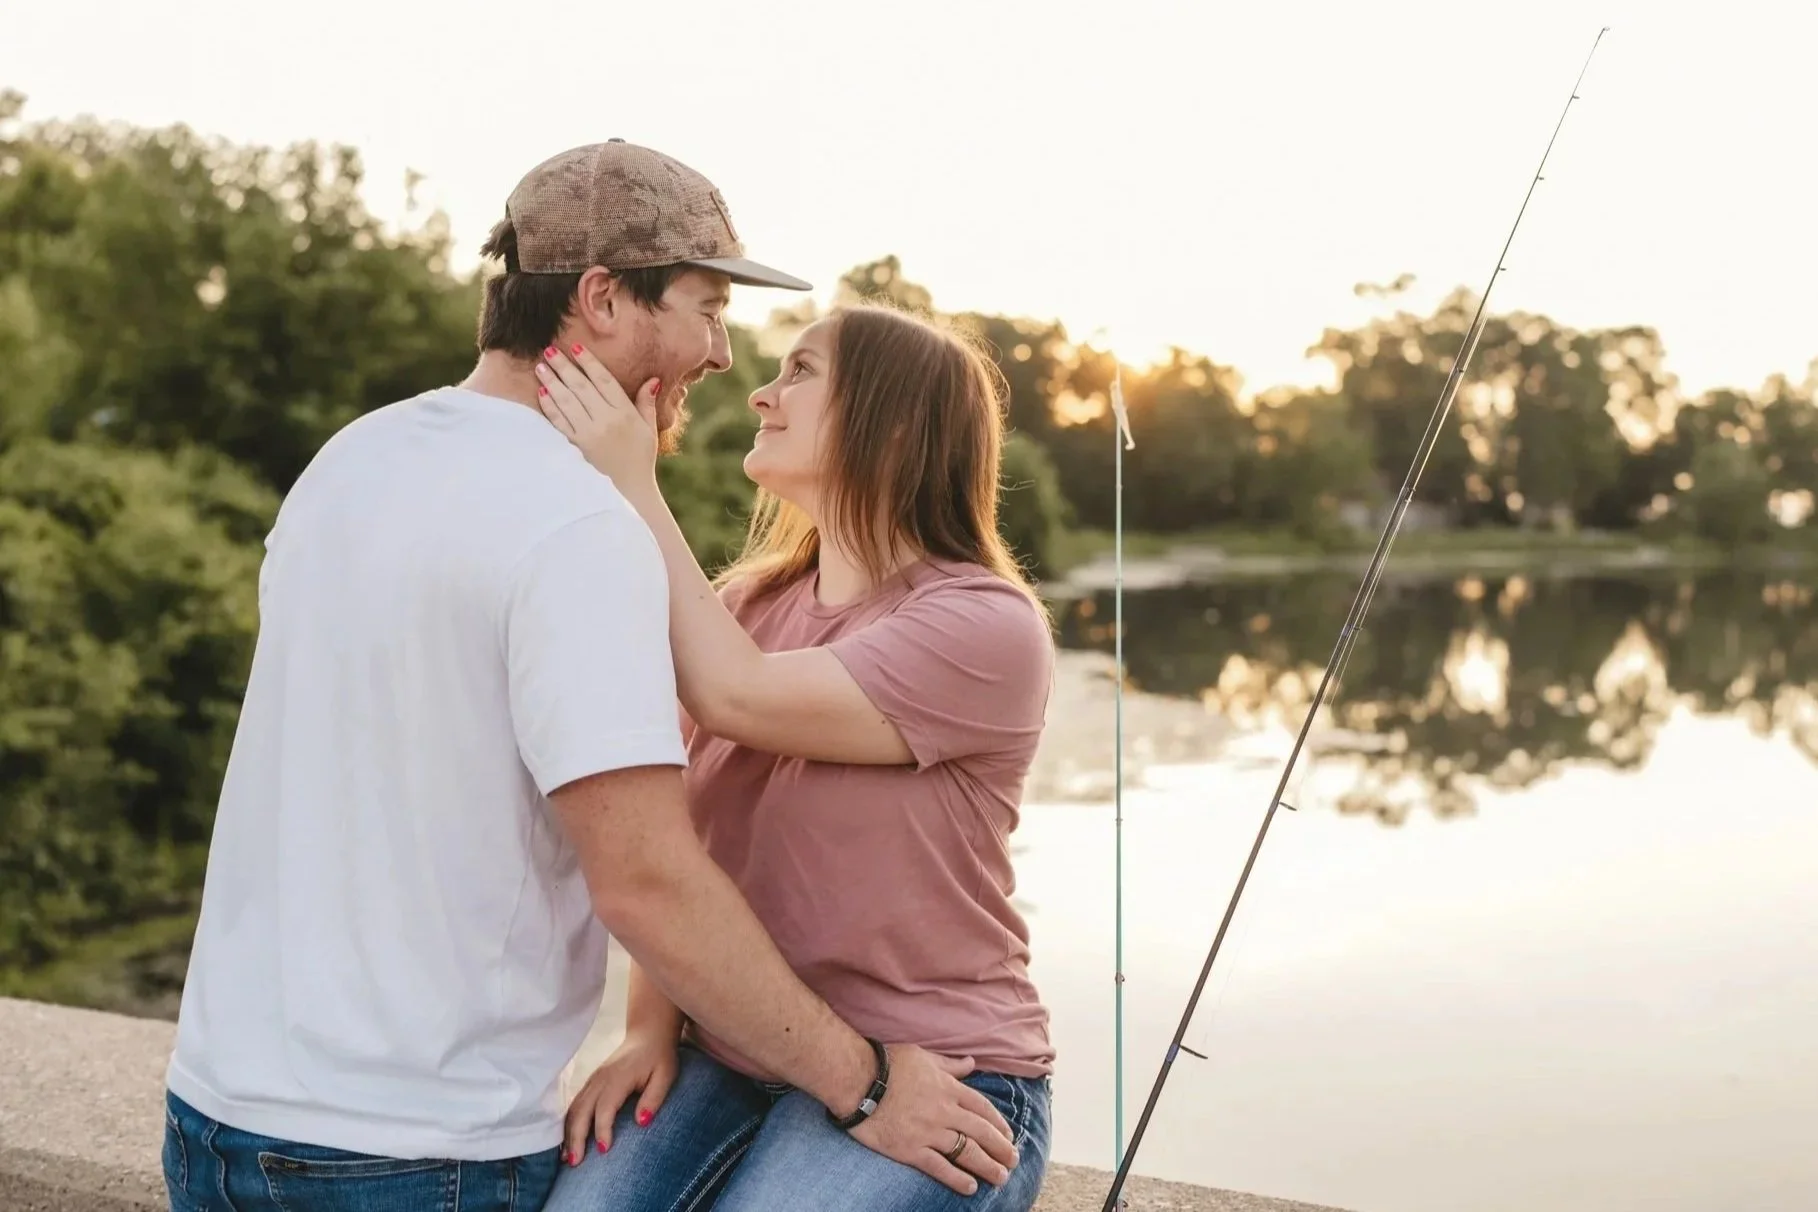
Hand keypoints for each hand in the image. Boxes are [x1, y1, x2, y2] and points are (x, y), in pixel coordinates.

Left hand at [534, 345, 660, 492]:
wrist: (630, 493)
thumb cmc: (640, 460)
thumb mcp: (649, 430)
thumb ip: (647, 403)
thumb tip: (652, 379)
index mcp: (625, 414)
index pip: (605, 381)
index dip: (590, 363)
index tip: (577, 348)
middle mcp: (607, 421)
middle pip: (582, 387)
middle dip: (564, 367)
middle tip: (549, 350)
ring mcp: (590, 434)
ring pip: (567, 402)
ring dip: (552, 382)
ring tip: (541, 367)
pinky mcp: (576, 448)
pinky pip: (560, 423)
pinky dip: (550, 407)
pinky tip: (542, 394)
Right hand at [561, 1027, 679, 1163]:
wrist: (648, 1035)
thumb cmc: (658, 1057)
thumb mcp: (666, 1076)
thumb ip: (653, 1098)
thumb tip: (641, 1122)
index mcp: (618, 1077)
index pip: (605, 1107)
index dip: (602, 1129)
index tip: (604, 1150)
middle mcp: (600, 1079)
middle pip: (582, 1110)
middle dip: (577, 1138)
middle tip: (576, 1163)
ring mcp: (593, 1080)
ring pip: (574, 1109)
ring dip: (568, 1134)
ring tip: (568, 1158)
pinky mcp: (591, 1083)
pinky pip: (575, 1105)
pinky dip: (569, 1124)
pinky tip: (568, 1141)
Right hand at [846, 1045, 1019, 1195]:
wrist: (858, 1079)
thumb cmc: (888, 1064)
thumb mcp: (924, 1057)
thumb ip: (950, 1064)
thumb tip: (971, 1063)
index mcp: (948, 1088)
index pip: (982, 1108)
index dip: (998, 1123)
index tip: (1008, 1135)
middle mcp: (944, 1111)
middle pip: (981, 1132)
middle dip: (1001, 1148)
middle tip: (1013, 1161)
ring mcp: (929, 1132)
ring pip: (967, 1152)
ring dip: (988, 1166)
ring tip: (1001, 1177)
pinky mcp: (911, 1149)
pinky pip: (940, 1167)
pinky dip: (957, 1178)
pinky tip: (971, 1187)